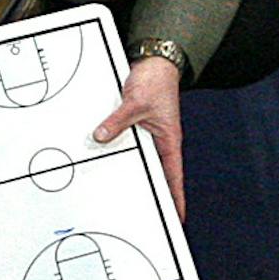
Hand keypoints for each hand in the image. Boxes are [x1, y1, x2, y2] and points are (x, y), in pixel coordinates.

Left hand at [94, 56, 184, 218]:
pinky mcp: (137, 127)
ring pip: (142, 161)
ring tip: (125, 198)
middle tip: (146, 216)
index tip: (177, 218)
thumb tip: (100, 136)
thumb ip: (117, 121)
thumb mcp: (136, 103)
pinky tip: (109, 164)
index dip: (176, 198)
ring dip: (134, 175)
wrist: (153, 61)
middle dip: (154, 194)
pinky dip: (121, 154)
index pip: (174, 177)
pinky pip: (129, 146)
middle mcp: (160, 141)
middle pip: (158, 174)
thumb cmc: (155, 81)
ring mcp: (148, 135)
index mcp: (169, 140)